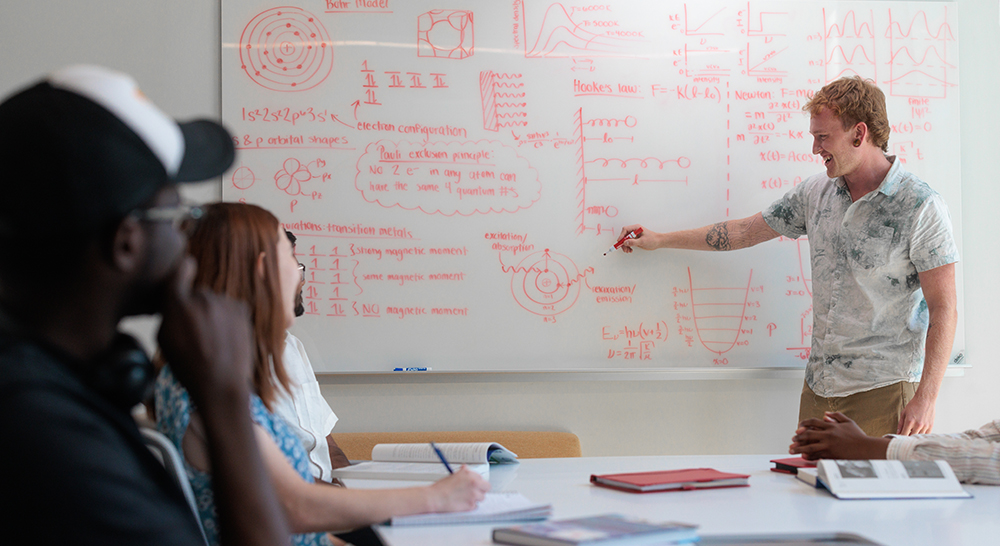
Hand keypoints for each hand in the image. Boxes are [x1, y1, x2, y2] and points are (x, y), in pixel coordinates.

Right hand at [157, 255, 253, 404]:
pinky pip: (231, 308)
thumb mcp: (164, 340)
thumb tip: (174, 301)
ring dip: (213, 313)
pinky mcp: (242, 309)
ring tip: (213, 340)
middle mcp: (202, 297)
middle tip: (197, 331)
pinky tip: (226, 338)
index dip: (183, 270)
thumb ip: (168, 314)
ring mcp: (224, 302)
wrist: (222, 384)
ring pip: (215, 302)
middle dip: (195, 306)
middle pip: (197, 293)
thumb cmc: (188, 367)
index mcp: (177, 303)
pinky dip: (228, 318)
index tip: (186, 268)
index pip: (181, 270)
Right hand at [427, 466, 489, 511]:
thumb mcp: (454, 475)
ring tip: (465, 498)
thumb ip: (464, 473)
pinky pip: (476, 506)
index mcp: (469, 474)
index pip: (482, 478)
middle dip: (481, 489)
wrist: (435, 498)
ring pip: (482, 497)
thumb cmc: (441, 487)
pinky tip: (462, 503)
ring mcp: (473, 495)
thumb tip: (466, 469)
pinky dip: (471, 506)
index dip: (478, 482)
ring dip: (476, 498)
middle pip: (486, 487)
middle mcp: (474, 483)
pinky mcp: (471, 505)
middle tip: (474, 491)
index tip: (475, 484)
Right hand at [616, 224, 656, 252]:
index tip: (619, 241)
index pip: (626, 229)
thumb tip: (625, 242)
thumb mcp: (642, 241)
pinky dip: (628, 247)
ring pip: (625, 240)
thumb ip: (633, 242)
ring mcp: (634, 236)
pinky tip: (630, 250)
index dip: (621, 235)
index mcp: (636, 228)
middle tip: (624, 248)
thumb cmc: (653, 239)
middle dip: (623, 242)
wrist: (658, 242)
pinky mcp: (635, 240)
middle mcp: (634, 231)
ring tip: (628, 251)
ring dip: (625, 246)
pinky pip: (628, 243)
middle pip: (624, 235)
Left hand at [789, 412, 889, 460]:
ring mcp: (829, 446)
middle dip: (798, 436)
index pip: (812, 422)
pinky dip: (808, 456)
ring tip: (791, 449)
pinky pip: (816, 455)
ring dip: (798, 447)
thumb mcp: (848, 422)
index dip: (803, 424)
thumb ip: (836, 416)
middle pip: (808, 434)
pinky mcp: (831, 455)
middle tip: (792, 439)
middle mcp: (828, 435)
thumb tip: (825, 413)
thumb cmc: (858, 436)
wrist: (866, 449)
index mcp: (831, 426)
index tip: (798, 427)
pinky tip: (803, 456)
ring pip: (809, 446)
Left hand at [897, 394, 934, 434]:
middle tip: (905, 436)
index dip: (901, 437)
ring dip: (915, 436)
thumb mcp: (904, 413)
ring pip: (919, 436)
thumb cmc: (914, 405)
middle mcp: (918, 425)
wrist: (925, 399)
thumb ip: (900, 424)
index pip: (904, 434)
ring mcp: (925, 426)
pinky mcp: (931, 426)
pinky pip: (926, 434)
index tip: (900, 438)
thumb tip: (898, 432)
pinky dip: (922, 435)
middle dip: (907, 437)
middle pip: (911, 437)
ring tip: (912, 433)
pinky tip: (919, 432)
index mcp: (909, 422)